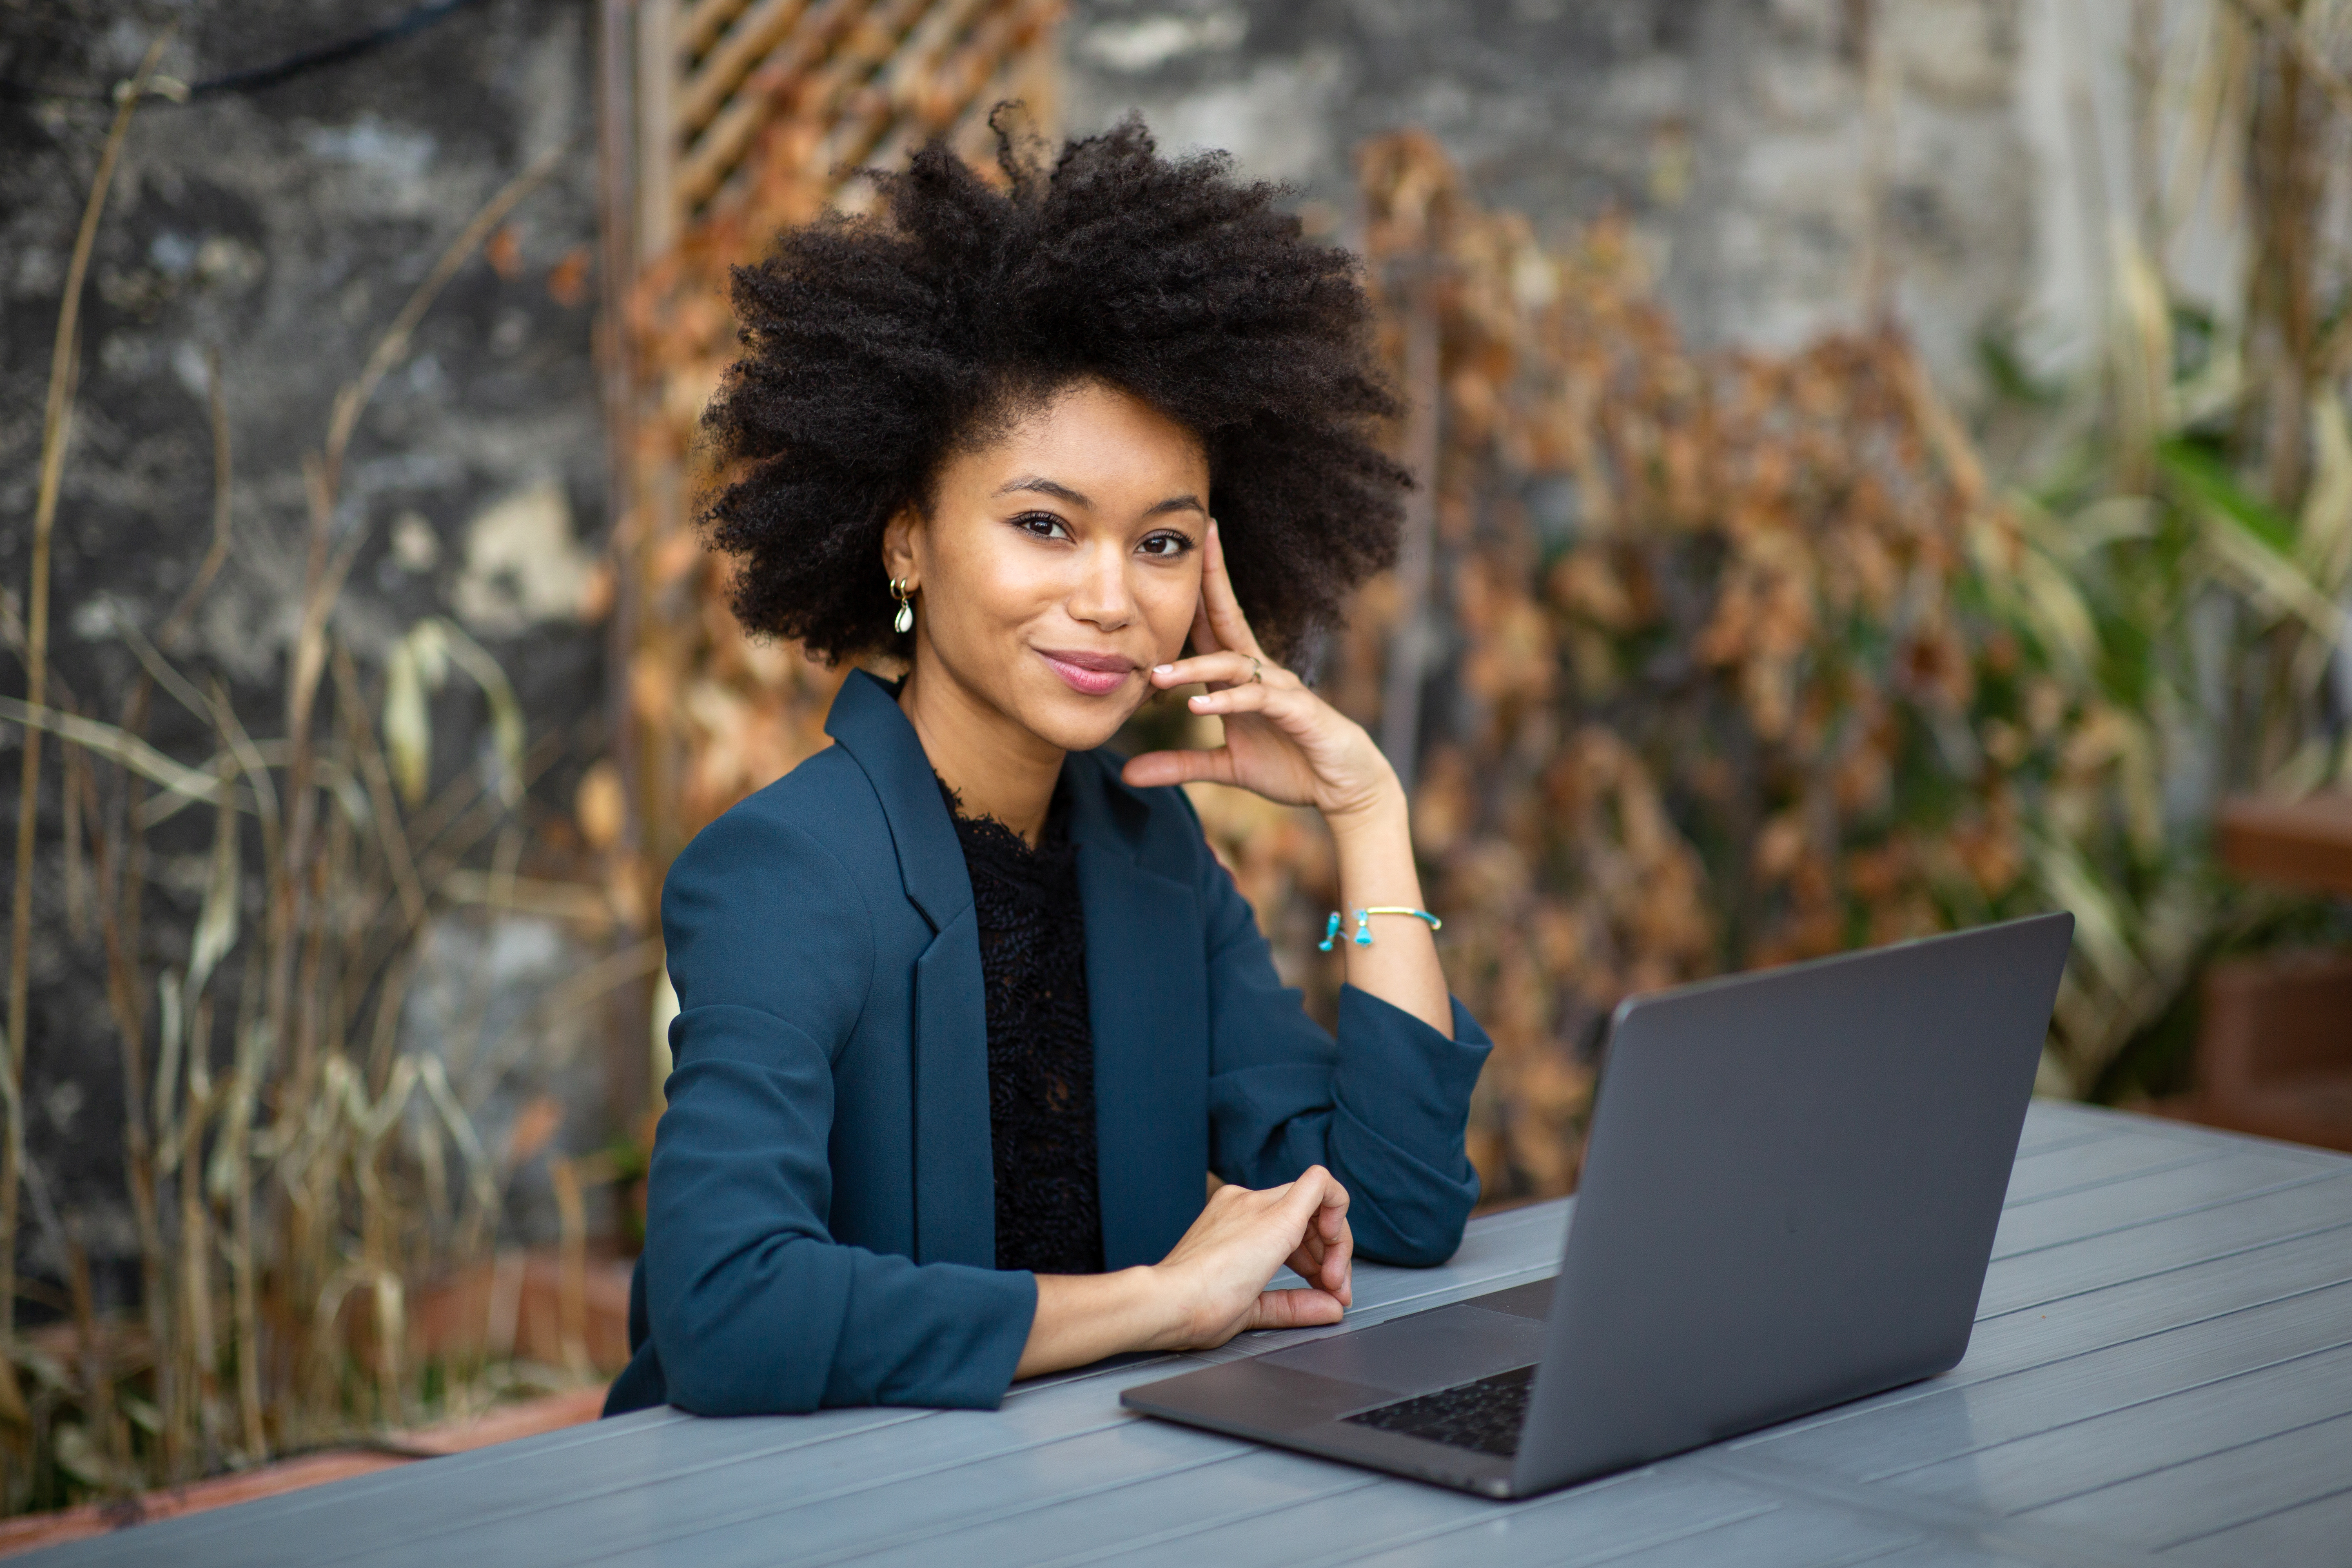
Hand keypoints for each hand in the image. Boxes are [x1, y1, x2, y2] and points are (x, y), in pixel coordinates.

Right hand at [1013, 1166, 1355, 1377]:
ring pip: (1318, 1203)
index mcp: (1233, 1219)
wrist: (1167, 1303)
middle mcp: (1244, 1204)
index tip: (1321, 1287)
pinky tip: (1336, 1245)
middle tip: (1333, 1290)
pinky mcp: (1272, 1215)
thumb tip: (1328, 1309)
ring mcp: (1254, 1204)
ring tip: (1331, 1284)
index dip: (1317, 1254)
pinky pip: (1320, 1185)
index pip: (1291, 1223)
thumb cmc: (1191, 1308)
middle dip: (1332, 1253)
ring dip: (1336, 1244)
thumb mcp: (1251, 1307)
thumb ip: (1292, 1305)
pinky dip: (1339, 1209)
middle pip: (1309, 1213)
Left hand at [1123, 521, 1401, 827]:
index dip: (1194, 592)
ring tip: (1157, 676)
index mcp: (1241, 676)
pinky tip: (1198, 706)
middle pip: (1228, 618)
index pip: (1212, 625)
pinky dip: (1228, 702)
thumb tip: (1128, 772)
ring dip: (1194, 667)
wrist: (1341, 787)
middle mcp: (1260, 671)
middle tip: (1189, 545)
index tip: (1168, 558)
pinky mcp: (1297, 710)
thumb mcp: (1225, 766)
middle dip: (1209, 581)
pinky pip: (1258, 698)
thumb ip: (1179, 765)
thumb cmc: (1289, 765)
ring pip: (1233, 663)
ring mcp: (1281, 687)